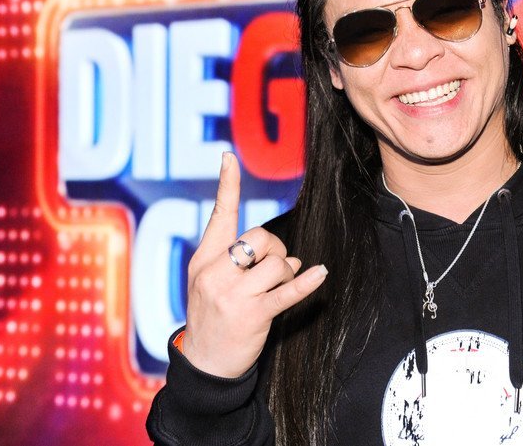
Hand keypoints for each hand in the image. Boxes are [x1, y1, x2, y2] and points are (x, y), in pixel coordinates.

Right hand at [181, 152, 326, 377]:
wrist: (204, 364)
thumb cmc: (211, 318)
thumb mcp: (206, 283)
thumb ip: (231, 259)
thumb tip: (277, 250)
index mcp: (203, 260)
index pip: (218, 216)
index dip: (226, 185)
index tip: (228, 157)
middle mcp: (215, 273)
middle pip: (259, 238)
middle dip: (275, 249)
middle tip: (273, 267)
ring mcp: (234, 295)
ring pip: (277, 264)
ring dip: (285, 273)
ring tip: (275, 288)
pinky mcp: (254, 315)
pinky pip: (287, 292)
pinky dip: (307, 283)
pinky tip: (319, 274)